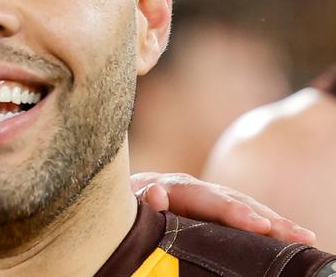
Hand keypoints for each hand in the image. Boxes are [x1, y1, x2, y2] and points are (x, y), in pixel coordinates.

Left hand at [131, 172, 315, 244]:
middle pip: (232, 200)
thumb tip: (157, 192)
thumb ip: (141, 199)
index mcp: (172, 187)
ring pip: (240, 205)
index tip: (260, 226)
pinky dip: (261, 221)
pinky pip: (237, 213)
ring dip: (271, 220)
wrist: (120, 194)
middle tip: (297, 234)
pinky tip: (285, 233)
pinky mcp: (207, 208)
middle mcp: (192, 188)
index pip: (206, 198)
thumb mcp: (125, 202)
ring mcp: (201, 196)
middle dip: (266, 217)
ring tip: (302, 236)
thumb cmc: (123, 205)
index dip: (234, 212)